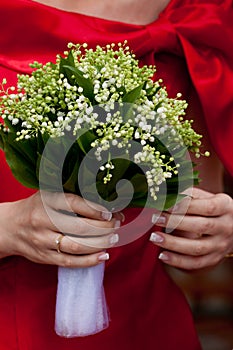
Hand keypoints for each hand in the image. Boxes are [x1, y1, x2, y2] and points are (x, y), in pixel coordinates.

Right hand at [0, 191, 119, 266]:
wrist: (10, 227)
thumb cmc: (36, 207)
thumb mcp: (49, 194)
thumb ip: (72, 196)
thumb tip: (104, 203)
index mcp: (46, 201)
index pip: (74, 204)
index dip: (95, 209)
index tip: (109, 212)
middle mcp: (43, 221)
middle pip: (79, 227)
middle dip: (103, 227)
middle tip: (116, 225)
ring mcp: (43, 241)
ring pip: (76, 246)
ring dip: (100, 243)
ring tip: (113, 238)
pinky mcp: (44, 257)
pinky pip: (70, 262)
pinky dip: (89, 260)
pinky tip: (104, 255)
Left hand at [149, 188, 232, 269]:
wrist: (231, 227)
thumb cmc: (211, 207)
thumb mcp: (206, 197)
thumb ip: (188, 194)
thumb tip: (165, 194)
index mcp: (225, 207)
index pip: (207, 207)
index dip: (186, 206)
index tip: (166, 205)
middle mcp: (226, 227)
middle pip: (201, 226)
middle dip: (176, 222)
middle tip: (155, 218)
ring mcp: (221, 245)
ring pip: (197, 248)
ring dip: (173, 244)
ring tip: (154, 237)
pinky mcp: (214, 259)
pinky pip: (195, 263)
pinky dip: (177, 261)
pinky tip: (162, 255)